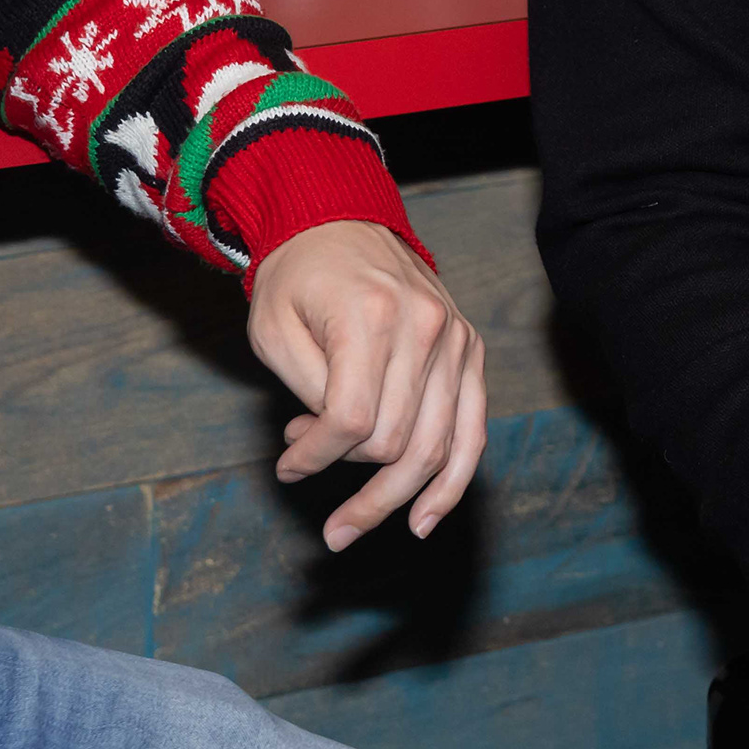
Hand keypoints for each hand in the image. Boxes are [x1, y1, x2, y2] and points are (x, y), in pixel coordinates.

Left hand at [246, 220, 487, 550]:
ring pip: (435, 447)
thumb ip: (306, 393)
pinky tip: (424, 518)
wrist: (340, 220)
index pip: (351, 418)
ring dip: (393, 499)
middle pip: (395, 441)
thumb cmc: (297, 278)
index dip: (315, 457)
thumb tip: (322, 451)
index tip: (287, 467)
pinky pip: (473, 430)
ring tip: (352, 528)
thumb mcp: (275, 330)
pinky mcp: (469, 349)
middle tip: (313, 498)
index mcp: (370, 314)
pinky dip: (452, 482)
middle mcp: (424, 326)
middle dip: (350, 482)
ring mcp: (455, 338)